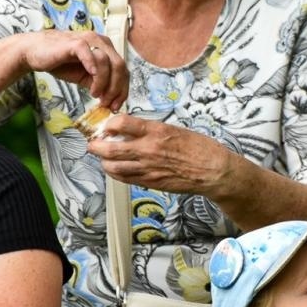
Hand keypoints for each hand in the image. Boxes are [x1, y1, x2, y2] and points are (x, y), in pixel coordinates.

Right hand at [17, 30, 127, 108]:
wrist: (34, 53)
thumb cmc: (60, 62)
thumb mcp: (84, 76)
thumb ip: (99, 83)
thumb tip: (111, 100)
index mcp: (106, 49)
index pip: (123, 70)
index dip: (123, 89)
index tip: (116, 105)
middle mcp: (101, 42)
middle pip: (120, 66)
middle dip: (116, 89)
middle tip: (106, 103)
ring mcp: (89, 40)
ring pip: (107, 62)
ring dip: (104, 82)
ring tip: (94, 94)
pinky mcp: (75, 43)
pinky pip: (90, 54)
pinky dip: (94, 68)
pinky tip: (91, 80)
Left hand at [89, 114, 231, 194]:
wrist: (213, 170)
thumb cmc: (200, 148)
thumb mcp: (175, 129)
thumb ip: (152, 130)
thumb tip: (133, 130)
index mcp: (156, 131)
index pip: (122, 123)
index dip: (109, 124)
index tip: (107, 126)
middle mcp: (148, 149)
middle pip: (110, 148)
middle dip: (96, 146)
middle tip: (93, 143)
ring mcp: (148, 168)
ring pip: (113, 167)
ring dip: (103, 162)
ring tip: (103, 158)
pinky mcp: (150, 183)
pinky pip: (125, 179)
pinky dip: (116, 174)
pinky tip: (116, 170)